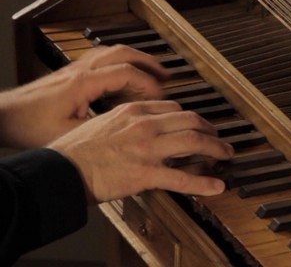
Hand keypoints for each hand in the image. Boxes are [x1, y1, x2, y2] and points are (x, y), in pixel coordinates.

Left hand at [0, 45, 168, 148]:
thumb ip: (101, 129)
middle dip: (149, 63)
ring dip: (135, 59)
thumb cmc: (29, 126)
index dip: (149, 84)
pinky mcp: (68, 74)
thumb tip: (129, 128)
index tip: (162, 96)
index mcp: (83, 83)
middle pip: (123, 54)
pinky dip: (119, 62)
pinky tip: (123, 74)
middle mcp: (80, 71)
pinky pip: (101, 58)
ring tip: (151, 71)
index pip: (127, 73)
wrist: (2, 116)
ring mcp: (74, 69)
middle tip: (166, 75)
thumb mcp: (69, 134)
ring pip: (112, 52)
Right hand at [47, 101, 233, 201]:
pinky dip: (203, 183)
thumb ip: (124, 121)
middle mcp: (144, 125)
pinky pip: (182, 178)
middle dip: (210, 129)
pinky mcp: (146, 173)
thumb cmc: (73, 150)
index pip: (173, 108)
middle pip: (190, 120)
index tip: (197, 123)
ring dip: (215, 148)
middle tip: (219, 137)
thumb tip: (136, 125)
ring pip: (193, 142)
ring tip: (225, 154)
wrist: (60, 169)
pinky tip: (216, 186)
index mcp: (132, 111)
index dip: (190, 116)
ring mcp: (147, 149)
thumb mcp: (101, 123)